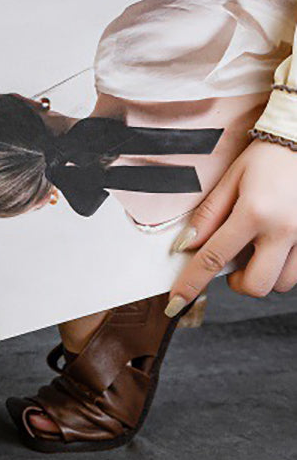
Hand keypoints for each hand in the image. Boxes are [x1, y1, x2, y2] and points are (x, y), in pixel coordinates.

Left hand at [166, 137, 296, 316]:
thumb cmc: (268, 157)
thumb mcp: (232, 179)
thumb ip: (208, 215)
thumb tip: (186, 245)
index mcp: (254, 212)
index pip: (214, 258)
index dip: (192, 284)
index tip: (176, 302)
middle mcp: (283, 230)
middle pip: (256, 285)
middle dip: (238, 283)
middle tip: (232, 263)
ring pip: (281, 283)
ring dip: (263, 274)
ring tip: (258, 248)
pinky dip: (283, 267)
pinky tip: (276, 245)